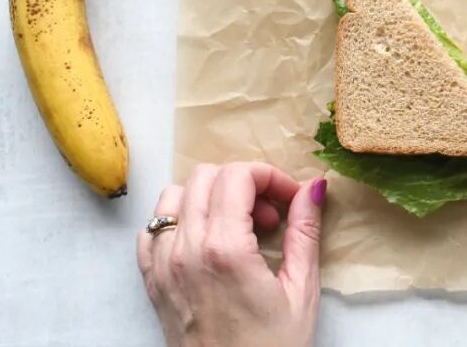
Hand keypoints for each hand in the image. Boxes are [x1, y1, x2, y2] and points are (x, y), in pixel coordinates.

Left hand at [136, 162, 325, 346]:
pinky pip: (152, 230)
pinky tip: (206, 242)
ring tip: (238, 227)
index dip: (270, 176)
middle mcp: (185, 252)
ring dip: (209, 198)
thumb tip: (314, 187)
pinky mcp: (153, 283)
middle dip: (243, 184)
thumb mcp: (301, 290)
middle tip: (270, 216)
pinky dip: (178, 222)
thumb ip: (305, 231)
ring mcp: (163, 267)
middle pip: (206, 177)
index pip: (237, 175)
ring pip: (173, 197)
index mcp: (224, 250)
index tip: (290, 199)